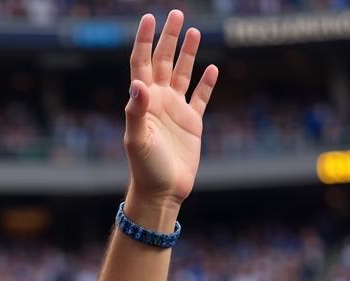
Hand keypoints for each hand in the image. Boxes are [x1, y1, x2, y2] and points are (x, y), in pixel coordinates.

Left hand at [124, 10, 218, 213]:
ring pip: (182, 75)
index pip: (141, 64)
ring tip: (193, 31)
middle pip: (163, 62)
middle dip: (168, 38)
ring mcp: (175, 112)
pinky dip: (206, 83)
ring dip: (187, 54)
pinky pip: (200, 98)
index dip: (144, 41)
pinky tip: (213, 69)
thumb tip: (138, 83)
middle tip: (176, 13)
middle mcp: (158, 102)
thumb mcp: (137, 140)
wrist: (161, 193)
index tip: (149, 18)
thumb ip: (136, 111)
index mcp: (143, 102)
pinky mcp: (191, 124)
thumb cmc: (145, 169)